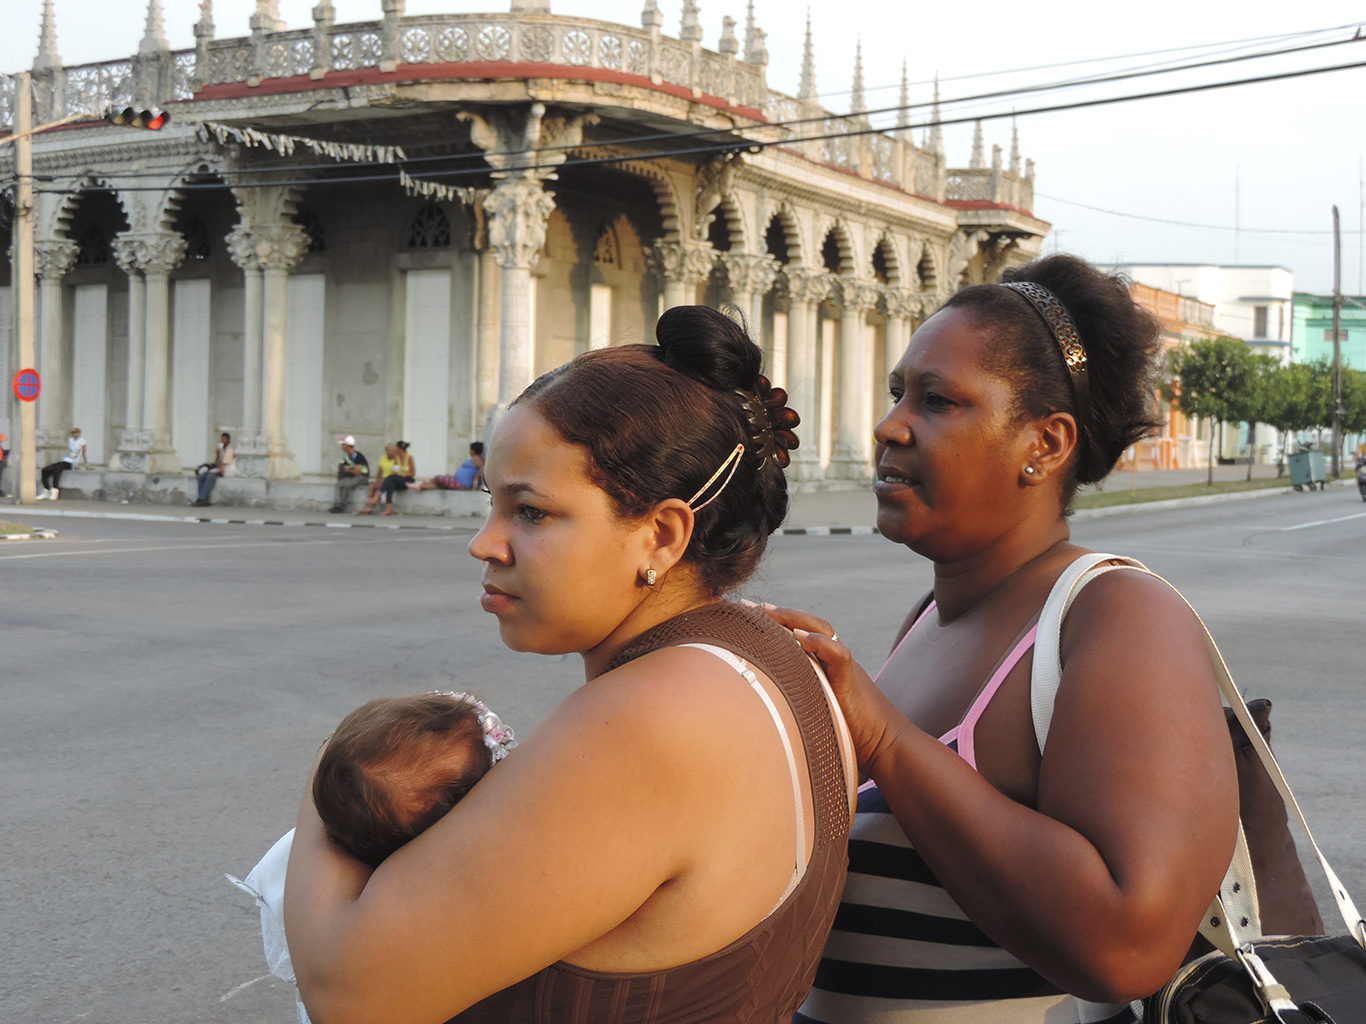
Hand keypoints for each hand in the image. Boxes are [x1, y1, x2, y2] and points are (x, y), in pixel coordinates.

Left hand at [749, 602, 896, 773]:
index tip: (744, 612)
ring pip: (821, 630)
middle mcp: (830, 660)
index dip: (771, 622)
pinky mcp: (851, 680)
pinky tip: (801, 639)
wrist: (884, 744)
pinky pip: (839, 654)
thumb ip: (789, 702)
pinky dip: (821, 644)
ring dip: (794, 619)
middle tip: (747, 605)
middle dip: (776, 613)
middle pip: (804, 624)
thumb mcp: (809, 712)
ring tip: (769, 612)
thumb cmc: (845, 733)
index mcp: (819, 665)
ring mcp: (842, 666)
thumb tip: (753, 706)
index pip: (794, 634)